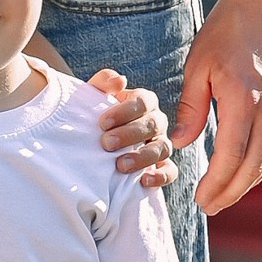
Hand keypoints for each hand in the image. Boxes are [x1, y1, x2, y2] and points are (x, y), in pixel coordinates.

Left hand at [85, 68, 174, 193]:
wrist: (91, 140)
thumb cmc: (95, 116)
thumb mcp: (94, 95)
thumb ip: (103, 82)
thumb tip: (119, 81)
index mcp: (144, 102)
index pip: (143, 102)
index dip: (124, 112)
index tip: (102, 123)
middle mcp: (156, 121)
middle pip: (153, 125)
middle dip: (129, 135)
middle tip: (106, 144)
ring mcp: (161, 144)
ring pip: (162, 148)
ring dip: (143, 157)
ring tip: (120, 165)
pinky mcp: (162, 166)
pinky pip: (170, 171)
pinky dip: (160, 176)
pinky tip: (143, 180)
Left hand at [172, 0, 261, 214]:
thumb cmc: (225, 30)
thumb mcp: (197, 65)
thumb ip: (191, 107)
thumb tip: (181, 145)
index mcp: (244, 99)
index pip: (231, 156)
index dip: (216, 183)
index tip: (201, 200)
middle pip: (254, 166)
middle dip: (232, 192)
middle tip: (212, 207)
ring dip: (249, 181)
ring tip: (227, 194)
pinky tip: (249, 168)